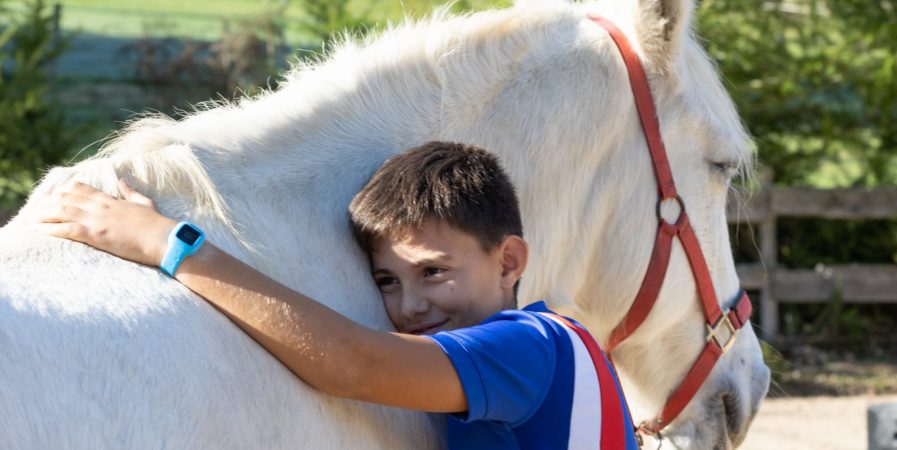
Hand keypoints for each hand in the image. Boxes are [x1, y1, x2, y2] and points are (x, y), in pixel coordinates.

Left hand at [33, 180, 176, 266]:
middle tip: (37, 210)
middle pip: (66, 197)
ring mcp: (99, 220)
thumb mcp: (145, 203)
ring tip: (32, 219)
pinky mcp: (97, 234)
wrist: (165, 240)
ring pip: (62, 211)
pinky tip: (39, 230)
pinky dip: (50, 229)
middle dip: (48, 202)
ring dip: (44, 214)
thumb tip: (122, 179)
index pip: (81, 188)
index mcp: (112, 200)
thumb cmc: (159, 225)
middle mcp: (102, 207)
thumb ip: (130, 191)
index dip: (64, 190)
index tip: (53, 196)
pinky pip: (67, 229)